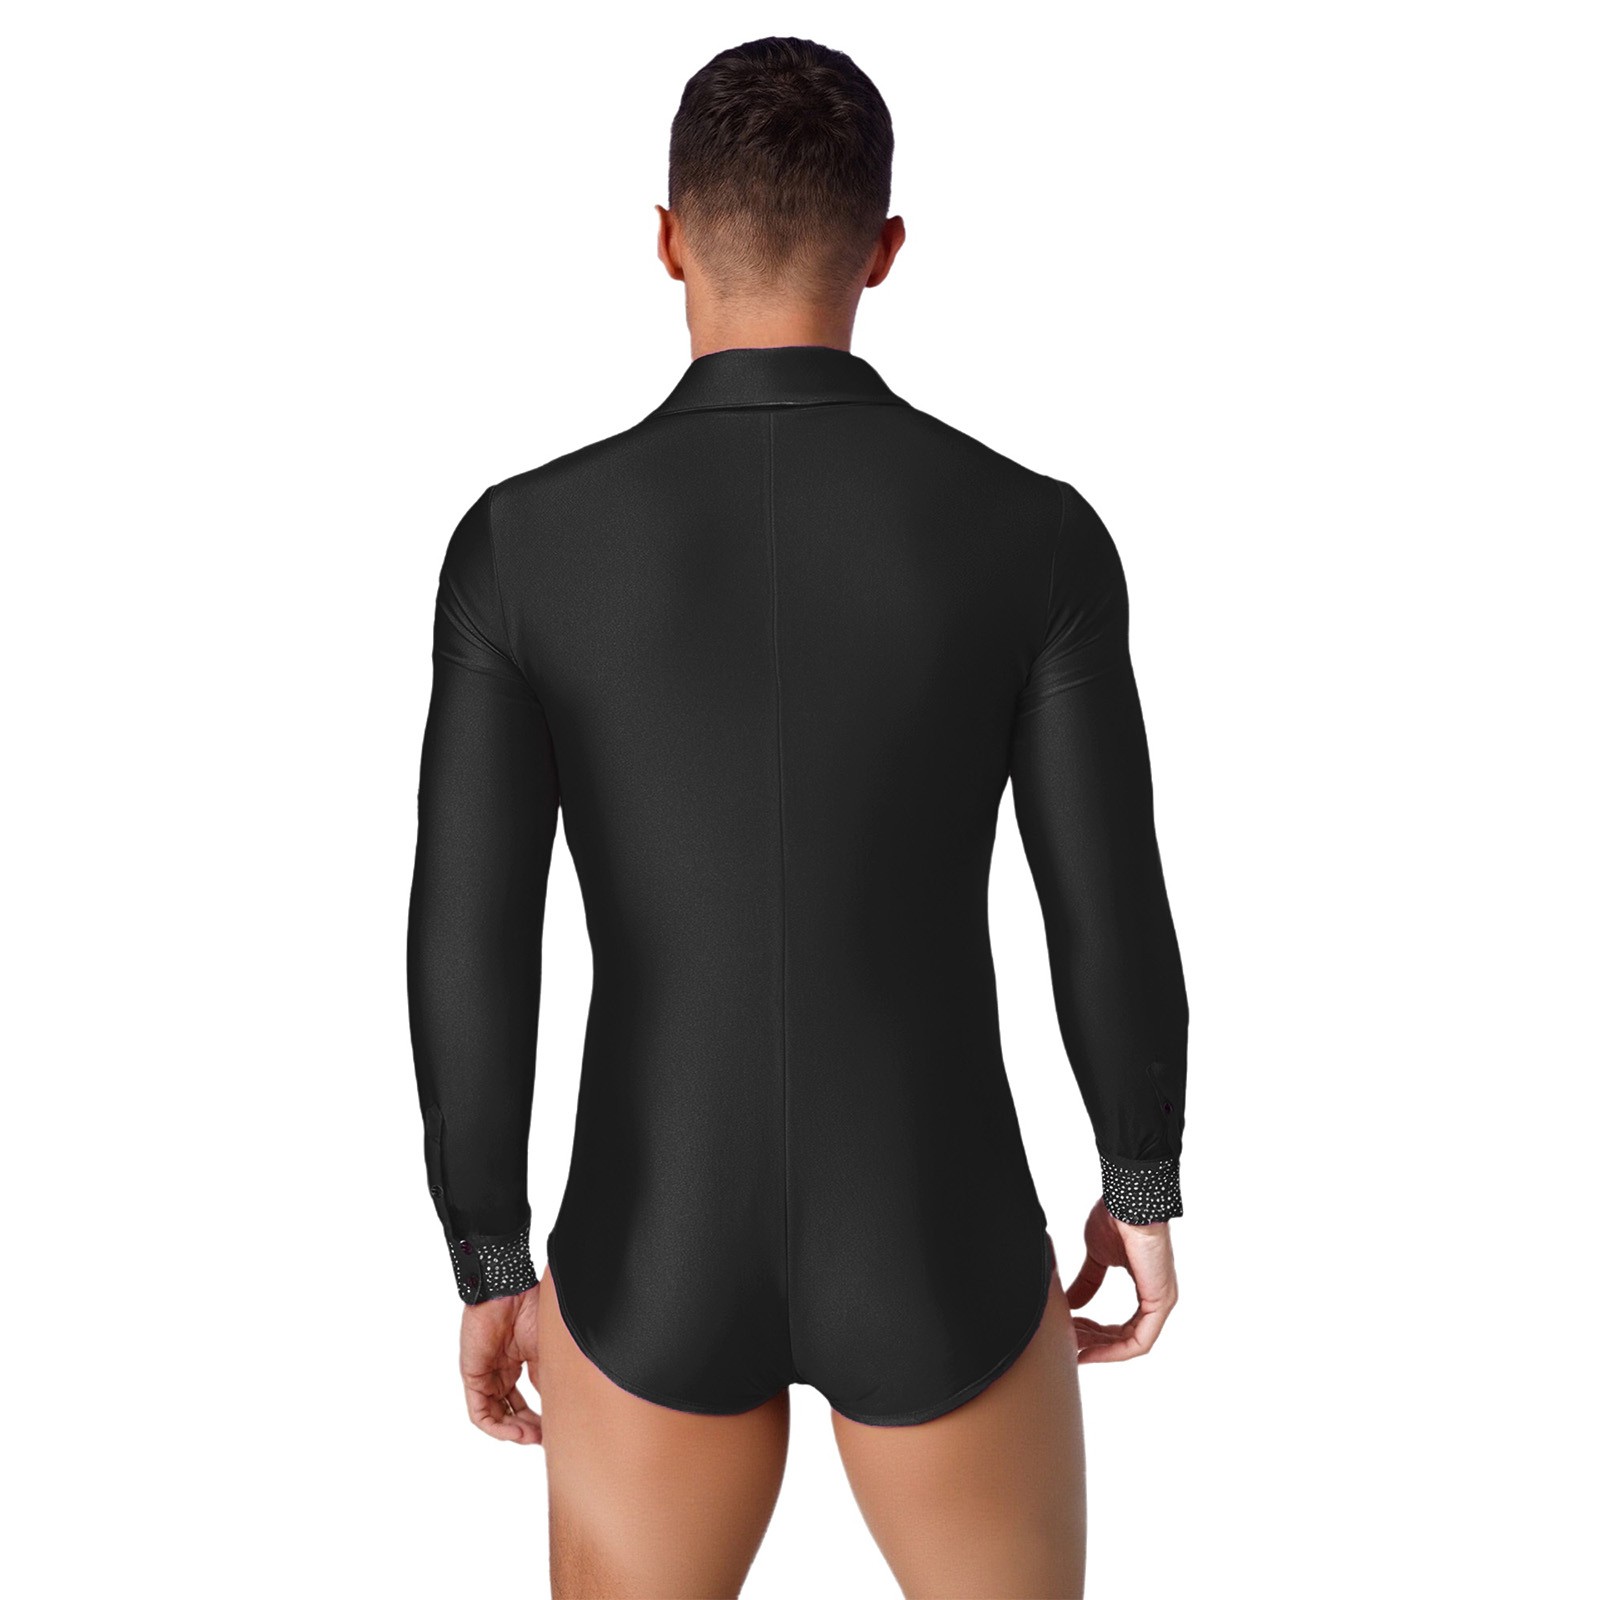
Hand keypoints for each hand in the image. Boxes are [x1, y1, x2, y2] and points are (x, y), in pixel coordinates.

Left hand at [460, 1284, 542, 1443]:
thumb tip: (554, 1409)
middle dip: (528, 1428)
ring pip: (496, 1415)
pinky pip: (480, 1412)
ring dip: (514, 1431)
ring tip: (532, 1437)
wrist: (510, 1292)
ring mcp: (485, 1376)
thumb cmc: (531, 1311)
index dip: (540, 1418)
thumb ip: (545, 1380)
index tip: (555, 1430)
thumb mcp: (545, 1352)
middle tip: (544, 1438)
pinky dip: (497, 1426)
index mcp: (517, 1363)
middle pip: (510, 1411)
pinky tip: (516, 1431)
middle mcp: (500, 1372)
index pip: (526, 1400)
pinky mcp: (473, 1377)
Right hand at [1065, 1199, 1178, 1363]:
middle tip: (1070, 1343)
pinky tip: (1091, 1349)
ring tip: (1075, 1347)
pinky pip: (1140, 1341)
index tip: (1074, 1338)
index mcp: (1147, 1286)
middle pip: (1125, 1337)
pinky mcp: (1160, 1302)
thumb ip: (1088, 1282)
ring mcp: (1161, 1301)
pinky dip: (1115, 1350)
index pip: (1124, 1325)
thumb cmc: (1116, 1219)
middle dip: (1095, 1342)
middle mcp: (1157, 1298)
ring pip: (1132, 1342)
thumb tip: (1073, 1303)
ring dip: (1101, 1348)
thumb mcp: (1097, 1256)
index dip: (1098, 1336)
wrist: (1127, 1202)